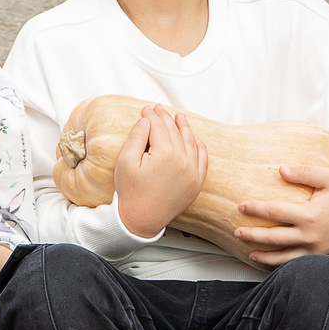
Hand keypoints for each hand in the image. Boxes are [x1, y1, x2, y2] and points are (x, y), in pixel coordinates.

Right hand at [112, 105, 208, 240]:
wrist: (141, 220)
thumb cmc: (130, 193)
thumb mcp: (126, 162)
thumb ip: (136, 138)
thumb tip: (145, 121)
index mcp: (165, 155)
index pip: (159, 127)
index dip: (151, 116)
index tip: (145, 109)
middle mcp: (183, 161)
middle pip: (174, 132)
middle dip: (165, 118)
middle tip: (157, 109)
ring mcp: (193, 173)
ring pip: (191, 142)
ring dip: (184, 127)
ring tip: (178, 117)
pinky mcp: (196, 183)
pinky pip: (203, 159)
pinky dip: (200, 146)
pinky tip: (195, 138)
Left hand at [233, 165, 328, 266]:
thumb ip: (305, 172)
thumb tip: (280, 170)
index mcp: (309, 215)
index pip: (275, 213)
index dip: (256, 209)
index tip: (240, 206)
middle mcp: (310, 236)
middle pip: (273, 238)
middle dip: (252, 236)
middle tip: (236, 232)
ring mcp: (314, 251)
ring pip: (283, 258)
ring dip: (263, 256)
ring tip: (249, 253)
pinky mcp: (319, 258)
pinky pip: (295, 265)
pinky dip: (280, 266)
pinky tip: (268, 263)